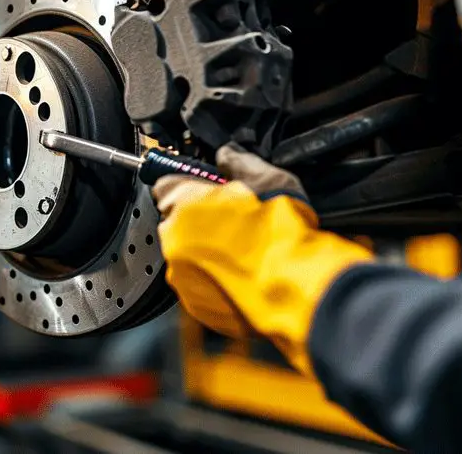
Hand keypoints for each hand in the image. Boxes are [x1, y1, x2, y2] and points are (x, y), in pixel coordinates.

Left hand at [152, 144, 371, 373]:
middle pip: (176, 223)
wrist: (295, 285)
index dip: (187, 187)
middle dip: (199, 222)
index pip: (166, 186)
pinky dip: (214, 282)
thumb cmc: (280, 233)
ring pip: (186, 257)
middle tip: (233, 222)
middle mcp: (173, 241)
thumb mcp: (266, 178)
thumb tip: (227, 156)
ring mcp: (181, 276)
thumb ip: (237, 162)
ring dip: (206, 254)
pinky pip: (198, 286)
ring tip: (244, 253)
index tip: (204, 191)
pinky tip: (242, 276)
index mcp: (183, 204)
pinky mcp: (195, 306)